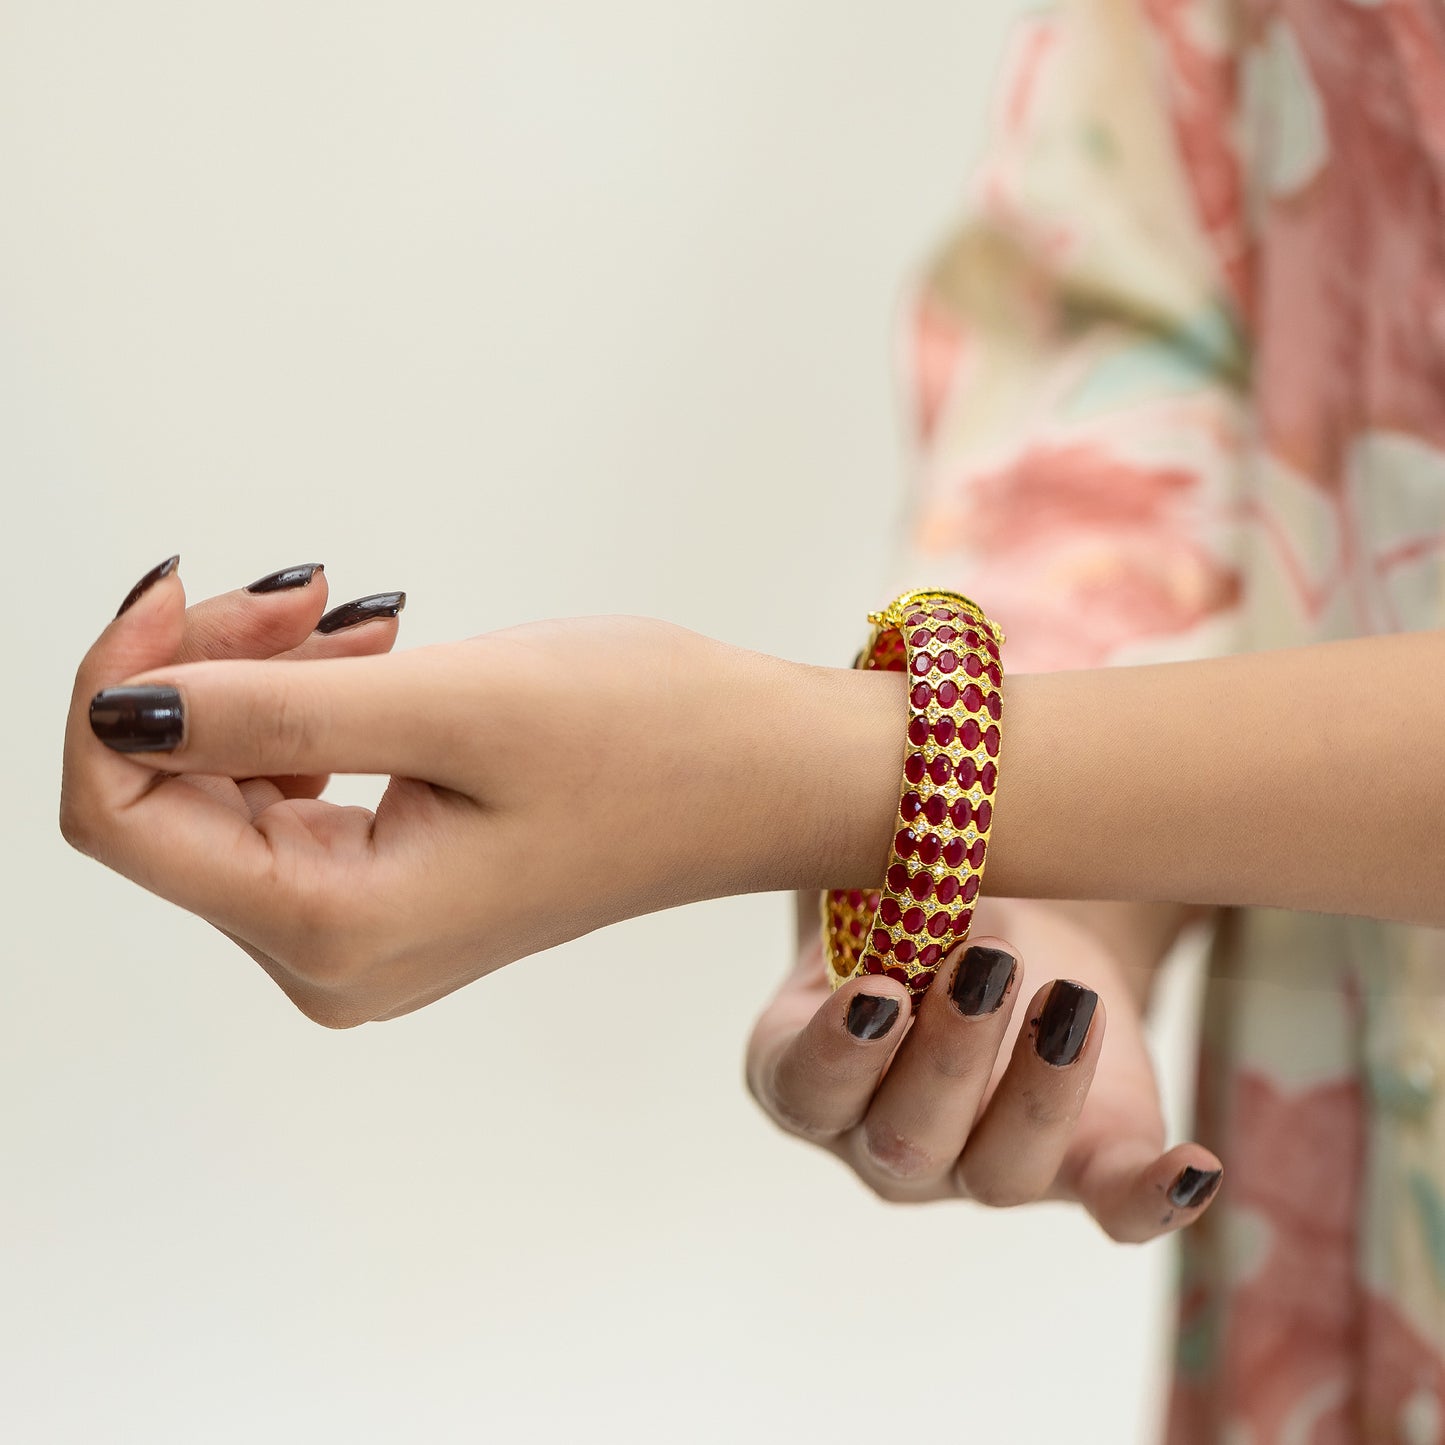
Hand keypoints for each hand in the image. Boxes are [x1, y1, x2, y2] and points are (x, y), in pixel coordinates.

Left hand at [62, 556, 874, 1026]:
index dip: (115, 687)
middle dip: (208, 672)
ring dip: (262, 686)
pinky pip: (291, 803)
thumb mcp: (450, 702)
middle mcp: (335, 960)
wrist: (761, 777)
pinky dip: (308, 718)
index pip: (124, 820)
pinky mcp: (394, 895)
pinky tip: (376, 662)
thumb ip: (268, 712)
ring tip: (361, 618)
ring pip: (229, 795)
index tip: (175, 584)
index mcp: (340, 931)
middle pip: (174, 803)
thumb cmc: (648, 738)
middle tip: (306, 586)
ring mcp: (363, 936)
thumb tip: (115, 712)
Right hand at [745, 895, 1222, 1241]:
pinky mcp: (1079, 1172)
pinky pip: (1114, 1210)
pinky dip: (1153, 1196)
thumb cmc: (918, 910)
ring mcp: (979, 1169)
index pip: (805, 1088)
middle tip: (987, 965)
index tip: (878, 991)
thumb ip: (862, 884)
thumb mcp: (876, 888)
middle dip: (948, 1057)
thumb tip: (880, 833)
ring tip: (1071, 1001)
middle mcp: (883, 1141)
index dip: (838, 1052)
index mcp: (810, 1072)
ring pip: (1002, 1170)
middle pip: (904, 1139)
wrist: (1014, 937)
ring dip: (1038, 1091)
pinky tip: (1192, 1164)